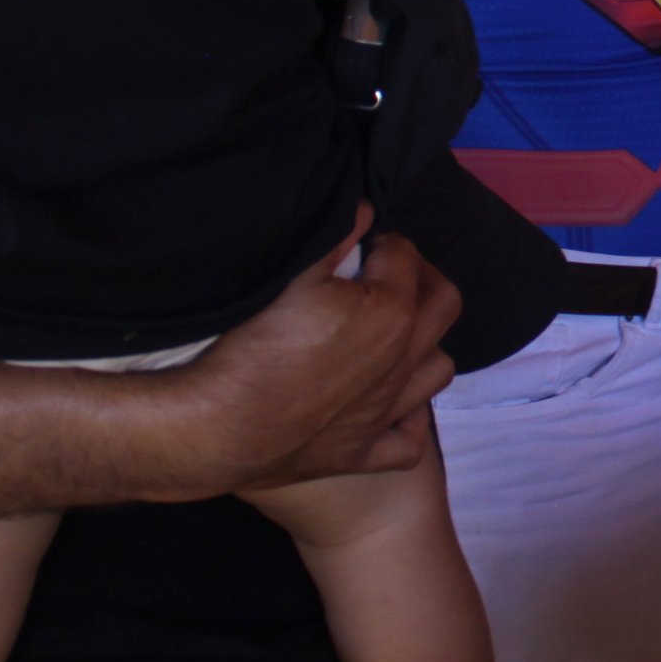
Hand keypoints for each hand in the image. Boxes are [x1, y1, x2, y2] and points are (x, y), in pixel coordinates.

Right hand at [164, 209, 460, 493]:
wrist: (217, 427)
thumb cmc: (254, 346)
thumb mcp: (292, 274)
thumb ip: (337, 236)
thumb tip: (365, 208)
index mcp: (392, 312)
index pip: (405, 256)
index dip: (385, 241)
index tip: (364, 242)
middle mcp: (403, 360)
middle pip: (443, 304)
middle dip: (422, 279)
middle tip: (389, 273)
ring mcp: (387, 410)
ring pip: (438, 369)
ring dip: (424, 345)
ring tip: (394, 333)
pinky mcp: (363, 453)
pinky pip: (409, 440)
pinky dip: (406, 420)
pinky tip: (388, 407)